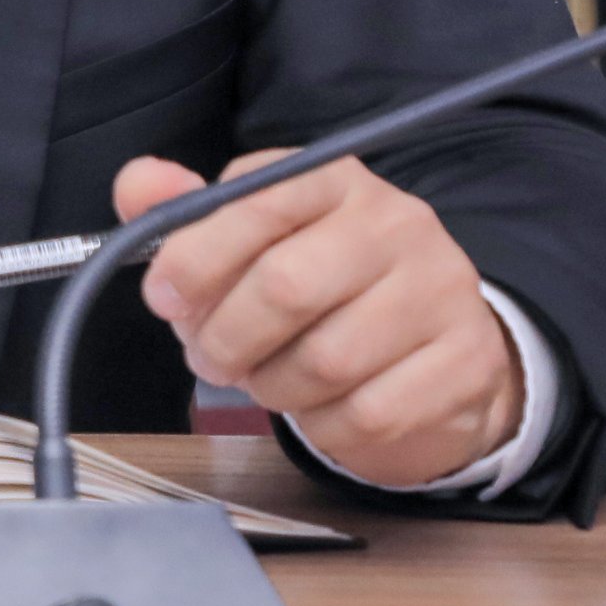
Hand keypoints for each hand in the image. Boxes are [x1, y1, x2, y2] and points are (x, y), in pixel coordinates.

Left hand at [115, 148, 521, 490]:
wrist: (431, 347)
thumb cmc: (319, 286)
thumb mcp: (250, 236)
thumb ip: (185, 212)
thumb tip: (138, 184)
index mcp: (336, 180)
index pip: (257, 200)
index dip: (194, 257)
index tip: (164, 298)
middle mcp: (399, 224)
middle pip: (286, 286)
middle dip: (224, 336)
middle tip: (208, 357)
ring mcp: (444, 292)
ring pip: (325, 360)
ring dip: (269, 385)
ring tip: (261, 379)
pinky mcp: (466, 363)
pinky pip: (367, 413)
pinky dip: (321, 425)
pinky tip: (316, 408)